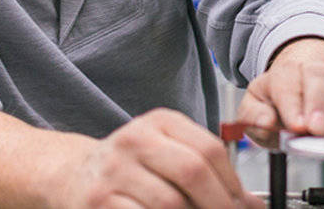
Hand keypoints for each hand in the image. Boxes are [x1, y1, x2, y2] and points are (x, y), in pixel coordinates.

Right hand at [56, 109, 263, 208]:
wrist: (72, 175)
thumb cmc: (130, 166)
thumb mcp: (166, 152)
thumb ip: (207, 170)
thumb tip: (250, 205)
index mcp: (160, 122)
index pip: (209, 148)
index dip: (233, 182)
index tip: (243, 204)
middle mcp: (135, 140)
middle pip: (192, 172)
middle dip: (218, 204)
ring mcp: (114, 171)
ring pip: (170, 203)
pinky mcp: (98, 202)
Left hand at [237, 37, 323, 147]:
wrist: (299, 84)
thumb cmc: (278, 100)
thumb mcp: (255, 107)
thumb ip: (252, 117)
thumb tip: (265, 122)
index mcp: (282, 74)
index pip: (286, 85)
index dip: (292, 105)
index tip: (296, 125)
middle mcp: (309, 68)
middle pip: (316, 76)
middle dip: (317, 103)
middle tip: (317, 129)